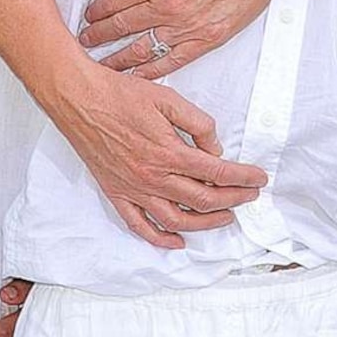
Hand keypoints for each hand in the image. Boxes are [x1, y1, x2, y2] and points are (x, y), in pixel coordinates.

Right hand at [49, 54, 267, 248]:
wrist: (78, 98)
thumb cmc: (120, 94)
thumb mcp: (168, 98)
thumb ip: (198, 123)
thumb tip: (215, 147)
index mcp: (169, 152)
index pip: (217, 172)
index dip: (243, 177)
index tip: (258, 178)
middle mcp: (153, 177)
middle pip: (203, 200)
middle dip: (234, 200)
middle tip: (250, 195)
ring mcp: (133, 189)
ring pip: (177, 220)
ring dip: (206, 223)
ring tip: (225, 217)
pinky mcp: (116, 193)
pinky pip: (139, 225)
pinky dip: (160, 239)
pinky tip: (177, 241)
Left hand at [82, 0, 293, 76]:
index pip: (115, 1)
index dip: (97, 11)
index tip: (88, 16)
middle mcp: (168, 9)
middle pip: (122, 28)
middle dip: (99, 37)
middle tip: (85, 43)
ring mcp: (187, 28)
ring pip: (142, 51)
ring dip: (118, 59)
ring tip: (101, 64)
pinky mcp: (205, 41)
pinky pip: (171, 62)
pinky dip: (150, 72)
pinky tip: (137, 77)